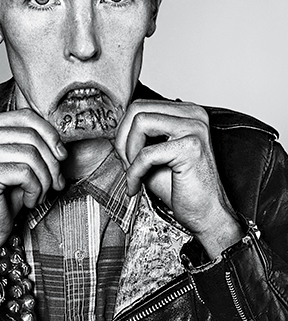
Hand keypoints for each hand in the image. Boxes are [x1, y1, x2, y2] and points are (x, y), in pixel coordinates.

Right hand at [0, 109, 66, 286]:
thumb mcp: (20, 161)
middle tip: (55, 182)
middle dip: (51, 161)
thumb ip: (34, 141)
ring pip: (30, 153)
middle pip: (30, 135)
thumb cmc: (3, 196)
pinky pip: (24, 172)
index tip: (61, 155)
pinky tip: (28, 200)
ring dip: (44, 178)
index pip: (25, 116)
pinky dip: (35, 189)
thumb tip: (61, 138)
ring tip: (40, 193)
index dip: (50, 134)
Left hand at [115, 100, 242, 257]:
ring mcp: (194, 128)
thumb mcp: (153, 154)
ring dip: (128, 151)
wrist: (206, 215)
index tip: (124, 155)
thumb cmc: (180, 187)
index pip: (141, 105)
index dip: (124, 131)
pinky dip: (134, 172)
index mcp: (186, 112)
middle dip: (123, 138)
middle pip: (138, 109)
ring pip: (140, 122)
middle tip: (125, 163)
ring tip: (133, 172)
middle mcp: (193, 114)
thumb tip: (115, 128)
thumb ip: (138, 136)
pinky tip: (136, 186)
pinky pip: (146, 154)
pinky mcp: (190, 147)